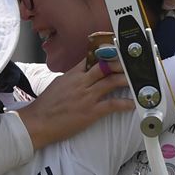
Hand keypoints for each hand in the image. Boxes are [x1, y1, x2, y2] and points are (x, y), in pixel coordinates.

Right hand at [18, 56, 132, 149]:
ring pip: (111, 82)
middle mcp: (81, 82)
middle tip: (132, 64)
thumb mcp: (57, 85)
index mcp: (72, 75)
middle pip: (105, 67)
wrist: (38, 122)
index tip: (116, 52)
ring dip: (126, 79)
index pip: (92, 59)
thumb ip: (71, 78)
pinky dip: (124, 103)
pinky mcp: (91, 111)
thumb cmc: (45, 107)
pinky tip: (133, 103)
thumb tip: (81, 75)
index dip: (106, 54)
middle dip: (120, 64)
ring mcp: (87, 96)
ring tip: (137, 79)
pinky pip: (112, 105)